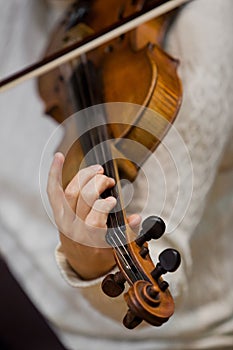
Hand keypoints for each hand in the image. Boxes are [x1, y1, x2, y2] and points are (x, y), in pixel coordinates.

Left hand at [47, 152, 140, 279]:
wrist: (83, 262)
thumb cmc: (102, 253)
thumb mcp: (119, 247)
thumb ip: (129, 231)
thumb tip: (137, 217)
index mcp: (90, 239)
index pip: (94, 218)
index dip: (104, 205)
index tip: (113, 200)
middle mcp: (74, 228)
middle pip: (83, 198)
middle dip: (98, 184)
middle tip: (108, 180)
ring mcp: (63, 219)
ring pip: (71, 191)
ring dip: (85, 175)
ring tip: (97, 170)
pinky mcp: (58, 212)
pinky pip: (54, 190)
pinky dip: (54, 173)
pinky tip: (58, 158)